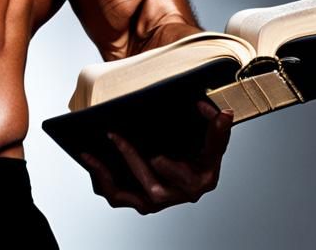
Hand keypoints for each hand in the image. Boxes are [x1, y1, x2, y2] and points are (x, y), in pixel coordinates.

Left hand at [77, 101, 231, 213]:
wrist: (191, 167)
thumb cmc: (201, 154)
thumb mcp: (212, 142)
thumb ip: (217, 129)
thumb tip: (225, 114)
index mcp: (200, 181)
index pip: (187, 179)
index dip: (172, 170)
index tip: (156, 157)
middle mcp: (178, 195)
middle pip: (152, 190)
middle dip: (132, 162)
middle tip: (114, 136)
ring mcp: (157, 201)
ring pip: (128, 196)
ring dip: (107, 176)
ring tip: (90, 153)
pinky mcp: (139, 200)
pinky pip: (116, 195)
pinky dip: (101, 179)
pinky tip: (90, 159)